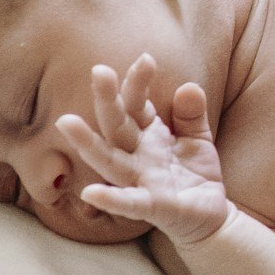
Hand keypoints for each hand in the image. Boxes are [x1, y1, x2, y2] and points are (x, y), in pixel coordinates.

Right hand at [56, 54, 232, 245]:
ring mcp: (140, 182)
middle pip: (117, 125)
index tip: (146, 58)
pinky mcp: (152, 207)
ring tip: (67, 122)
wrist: (207, 216)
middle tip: (99, 70)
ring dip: (89, 143)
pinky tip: (90, 192)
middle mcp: (136, 156)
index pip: (137, 105)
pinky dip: (111, 199)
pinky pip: (129, 203)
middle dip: (108, 99)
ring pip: (110, 161)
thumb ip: (192, 114)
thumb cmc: (194, 174)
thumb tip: (189, 87)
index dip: (138, 83)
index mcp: (146, 135)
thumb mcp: (198, 138)